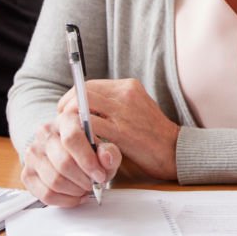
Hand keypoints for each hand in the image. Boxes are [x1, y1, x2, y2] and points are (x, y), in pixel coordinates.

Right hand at [21, 118, 120, 206]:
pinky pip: (45, 194)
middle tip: (94, 183)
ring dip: (75, 190)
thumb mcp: (105, 146)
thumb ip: (110, 151)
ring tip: (85, 188)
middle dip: (84, 179)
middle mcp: (45, 133)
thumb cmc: (88, 148)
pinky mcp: (27, 174)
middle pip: (63, 163)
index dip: (88, 161)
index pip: (72, 138)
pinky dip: (64, 200)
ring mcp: (33, 154)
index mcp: (66, 119)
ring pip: (54, 181)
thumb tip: (106, 157)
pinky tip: (75, 195)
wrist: (68, 150)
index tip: (100, 175)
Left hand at [57, 78, 180, 180]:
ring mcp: (125, 112)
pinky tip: (81, 146)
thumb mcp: (135, 108)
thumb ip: (113, 104)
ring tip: (70, 136)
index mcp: (128, 86)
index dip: (72, 98)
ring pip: (82, 108)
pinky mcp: (123, 132)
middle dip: (66, 108)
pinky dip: (80, 136)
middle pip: (82, 93)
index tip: (66, 112)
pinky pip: (90, 128)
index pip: (89, 85)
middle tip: (62, 124)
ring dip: (70, 122)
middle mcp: (126, 94)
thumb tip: (82, 108)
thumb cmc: (151, 134)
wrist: (174, 150)